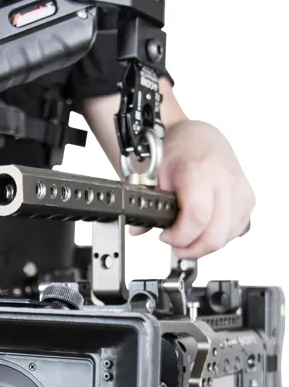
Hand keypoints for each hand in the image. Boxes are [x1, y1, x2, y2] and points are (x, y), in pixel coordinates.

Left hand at [130, 120, 254, 259]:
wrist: (196, 138)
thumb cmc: (176, 152)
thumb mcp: (152, 175)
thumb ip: (146, 205)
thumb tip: (138, 230)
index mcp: (200, 170)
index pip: (197, 217)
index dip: (179, 236)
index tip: (165, 236)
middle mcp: (225, 179)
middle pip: (215, 235)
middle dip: (191, 248)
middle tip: (175, 245)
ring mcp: (240, 190)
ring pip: (226, 236)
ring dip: (204, 244)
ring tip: (187, 234)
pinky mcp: (248, 198)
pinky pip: (236, 229)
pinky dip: (218, 236)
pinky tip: (203, 228)